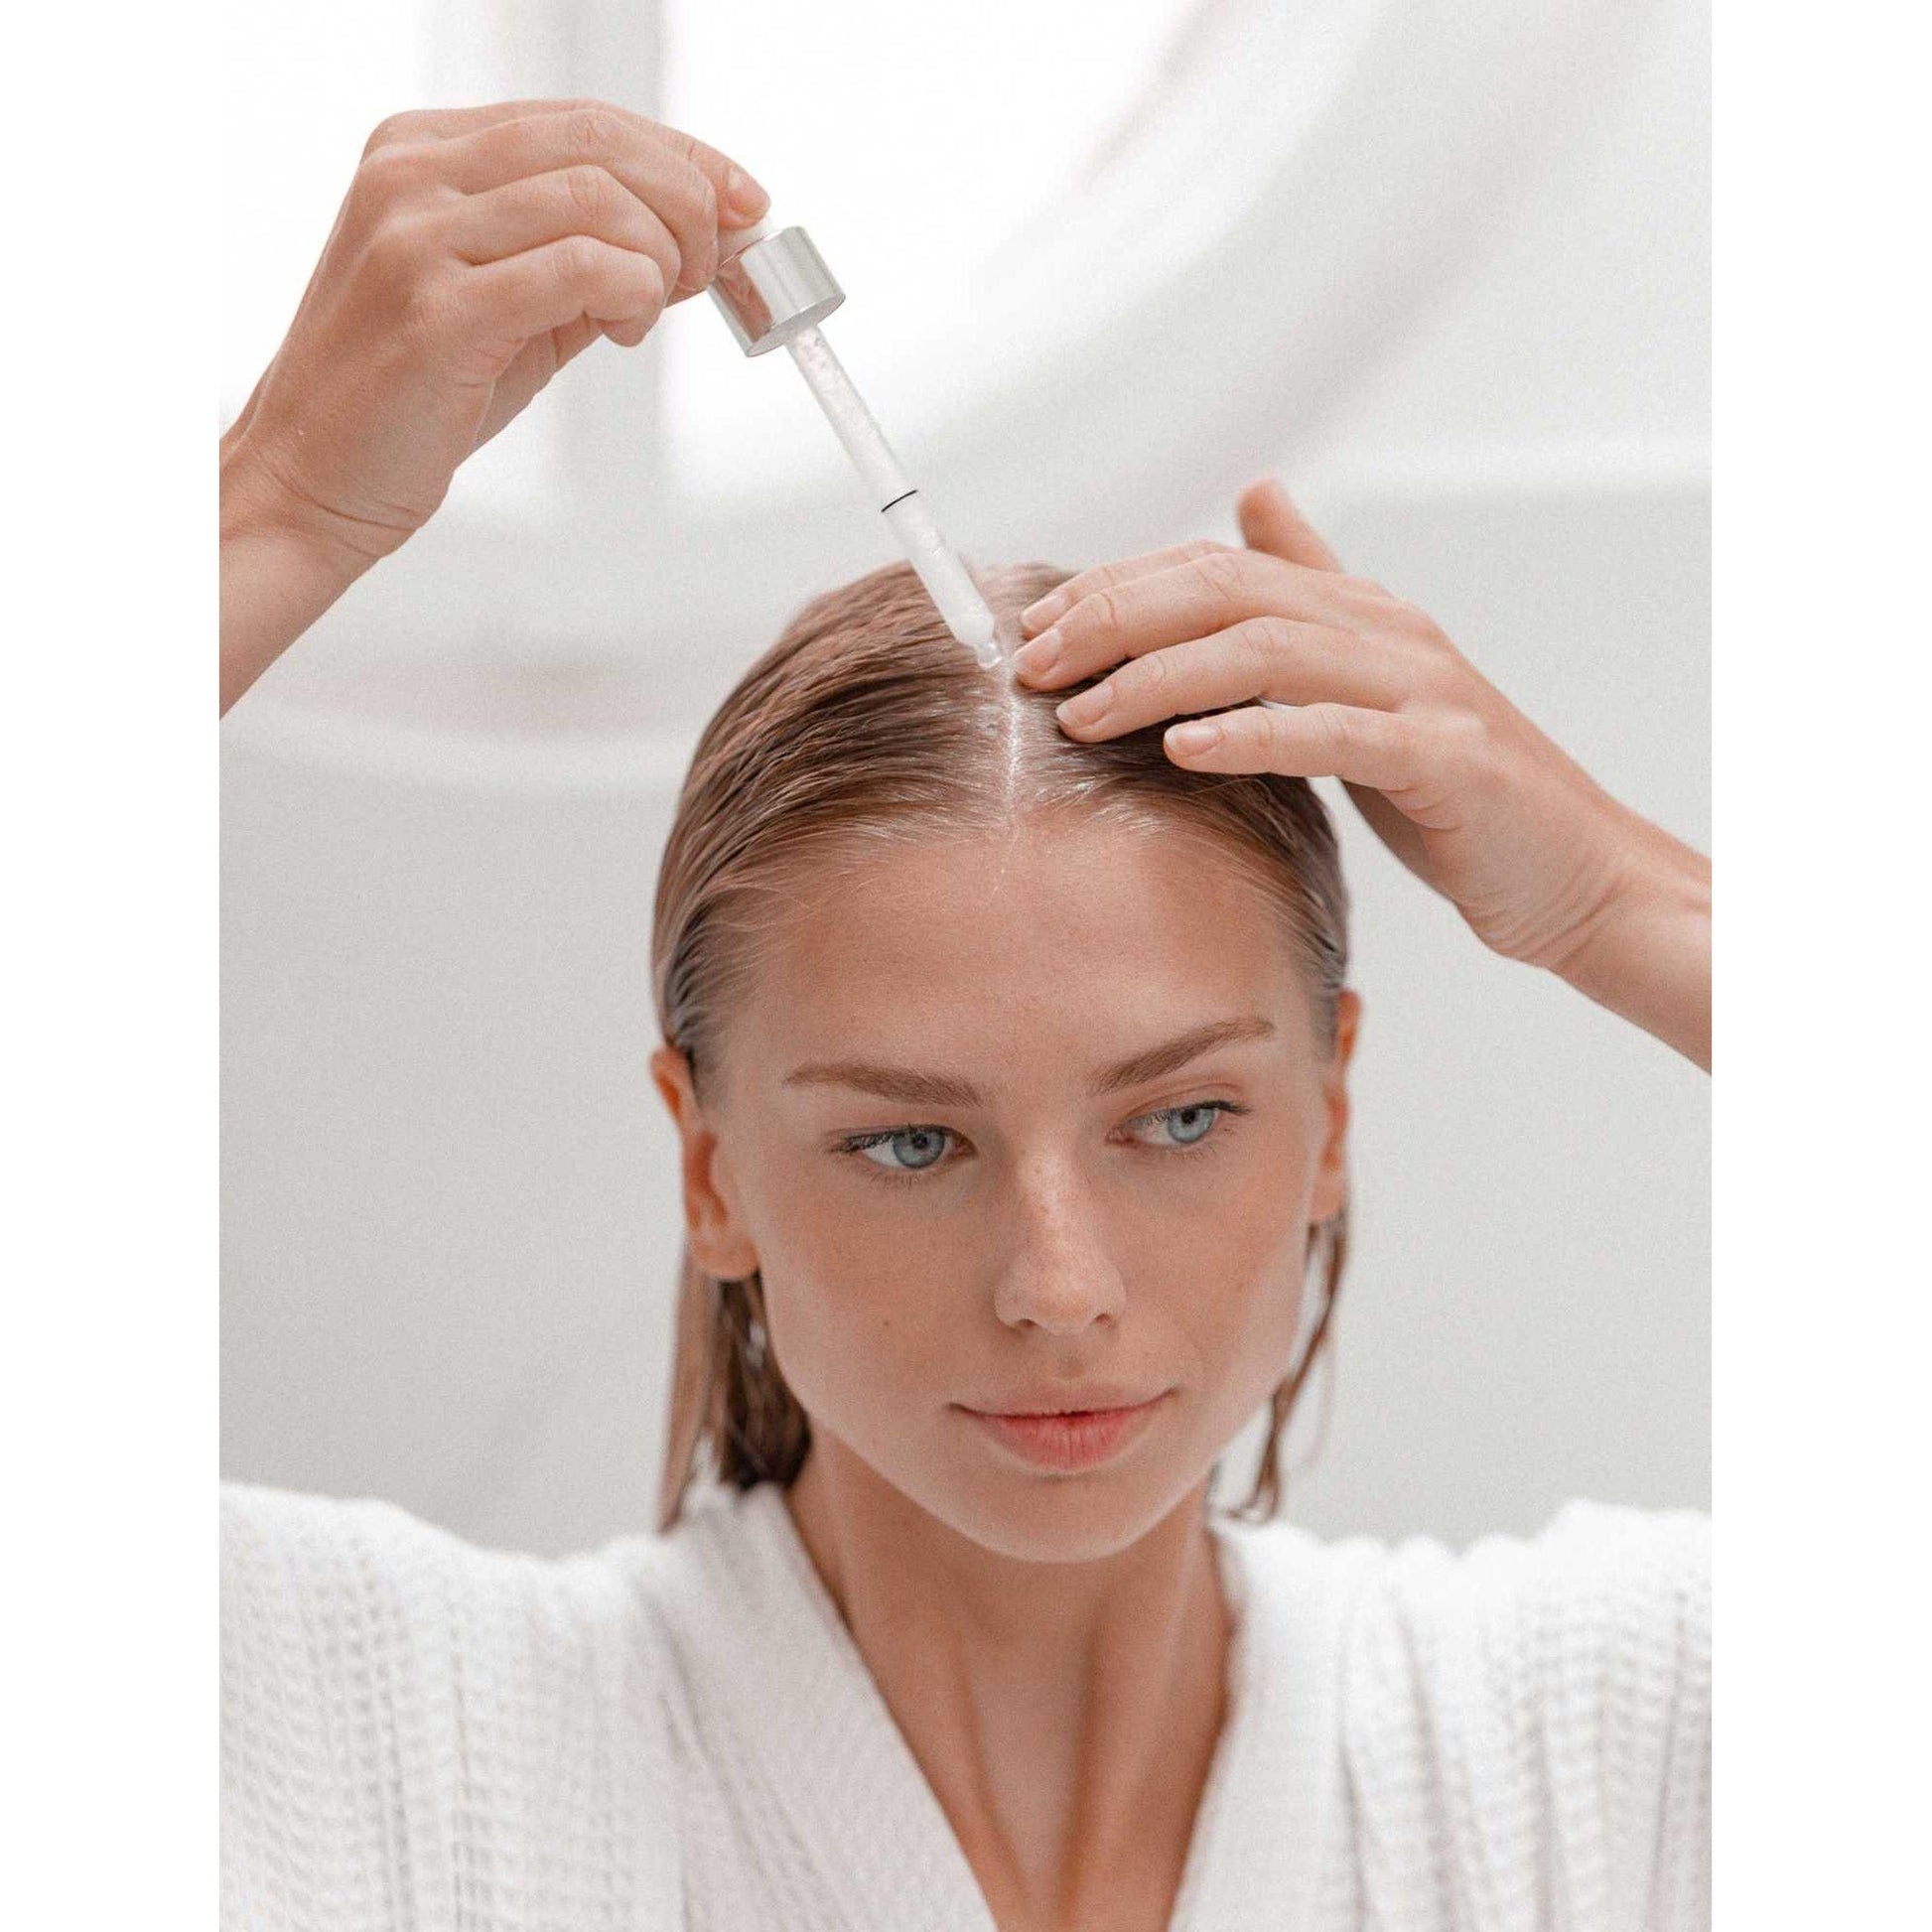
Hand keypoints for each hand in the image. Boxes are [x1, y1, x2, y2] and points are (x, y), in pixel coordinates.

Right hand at [220, 99, 766, 711]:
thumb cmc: (409, 399)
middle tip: (712, 271)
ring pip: (599, 198)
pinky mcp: (439, 307)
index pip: (583, 120)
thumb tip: (695, 239)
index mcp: (421, 150)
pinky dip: (632, 294)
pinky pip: (581, 268)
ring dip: (661, 258)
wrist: (309, 479)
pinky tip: (623, 330)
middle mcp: (411, 172)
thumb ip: (582, 260)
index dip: (685, 158)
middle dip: (689, 204)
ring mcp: (418, 234)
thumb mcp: (504, 306)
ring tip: (649, 313)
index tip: (745, 204)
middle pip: (600, 142)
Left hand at [1013, 479, 1709, 1066]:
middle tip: (1034, 666)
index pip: (1215, 568)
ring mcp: (1422, 689)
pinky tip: (1184, 750)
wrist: (1574, 873)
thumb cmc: (1453, 790)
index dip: (1117, 588)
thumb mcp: (1368, 678)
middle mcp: (1387, 631)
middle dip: (1116, 620)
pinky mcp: (1446, 759)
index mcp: (1358, 611)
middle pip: (1229, 591)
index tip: (1037, 630)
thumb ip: (1309, 593)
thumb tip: (1255, 496)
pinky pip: (1334, 735)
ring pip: (1269, 651)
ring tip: (1083, 714)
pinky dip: (1254, 735)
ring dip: (1161, 677)